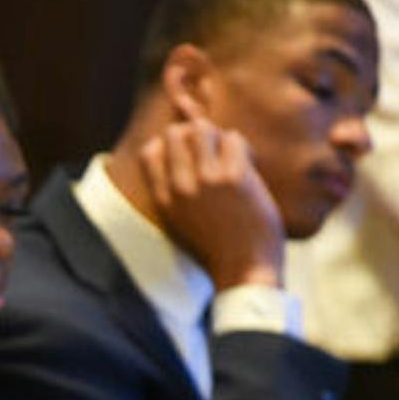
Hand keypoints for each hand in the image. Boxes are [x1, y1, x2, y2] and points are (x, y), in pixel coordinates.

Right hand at [139, 108, 284, 290]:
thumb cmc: (218, 248)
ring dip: (220, 138)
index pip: (150, 151)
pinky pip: (234, 139)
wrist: (243, 269)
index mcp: (163, 199)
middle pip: (175, 133)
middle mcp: (179, 187)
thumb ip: (177, 194)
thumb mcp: (182, 222)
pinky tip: (248, 167)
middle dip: (196, 136)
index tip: (190, 158)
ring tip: (231, 159)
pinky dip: (243, 148)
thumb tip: (183, 162)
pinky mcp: (233, 178)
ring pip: (204, 129)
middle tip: (214, 156)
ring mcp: (205, 181)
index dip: (171, 145)